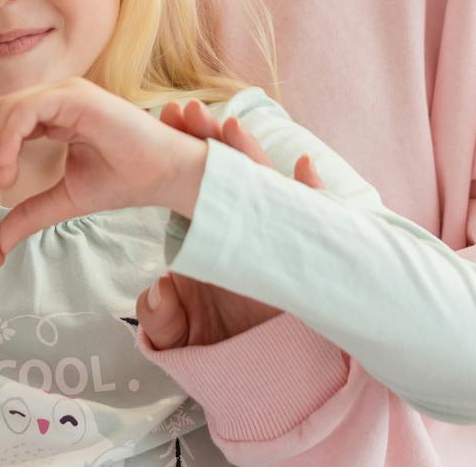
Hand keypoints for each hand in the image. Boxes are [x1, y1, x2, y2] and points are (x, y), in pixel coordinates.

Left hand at [0, 79, 208, 257]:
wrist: (167, 175)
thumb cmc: (124, 180)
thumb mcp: (66, 199)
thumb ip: (32, 212)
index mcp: (56, 114)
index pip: (5, 120)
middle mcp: (58, 97)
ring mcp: (67, 92)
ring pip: (8, 107)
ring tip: (0, 179)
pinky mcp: (75, 97)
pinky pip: (26, 110)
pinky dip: (9, 138)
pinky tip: (8, 168)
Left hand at [135, 101, 324, 349]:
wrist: (267, 364)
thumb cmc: (221, 336)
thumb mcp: (180, 331)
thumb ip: (162, 318)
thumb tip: (159, 293)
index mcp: (216, 230)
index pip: (199, 179)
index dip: (187, 147)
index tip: (170, 117)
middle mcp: (246, 224)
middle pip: (229, 172)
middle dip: (210, 139)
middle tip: (187, 110)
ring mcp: (276, 233)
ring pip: (265, 187)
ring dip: (250, 156)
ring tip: (231, 127)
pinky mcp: (306, 253)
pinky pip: (315, 218)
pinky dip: (314, 193)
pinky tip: (306, 167)